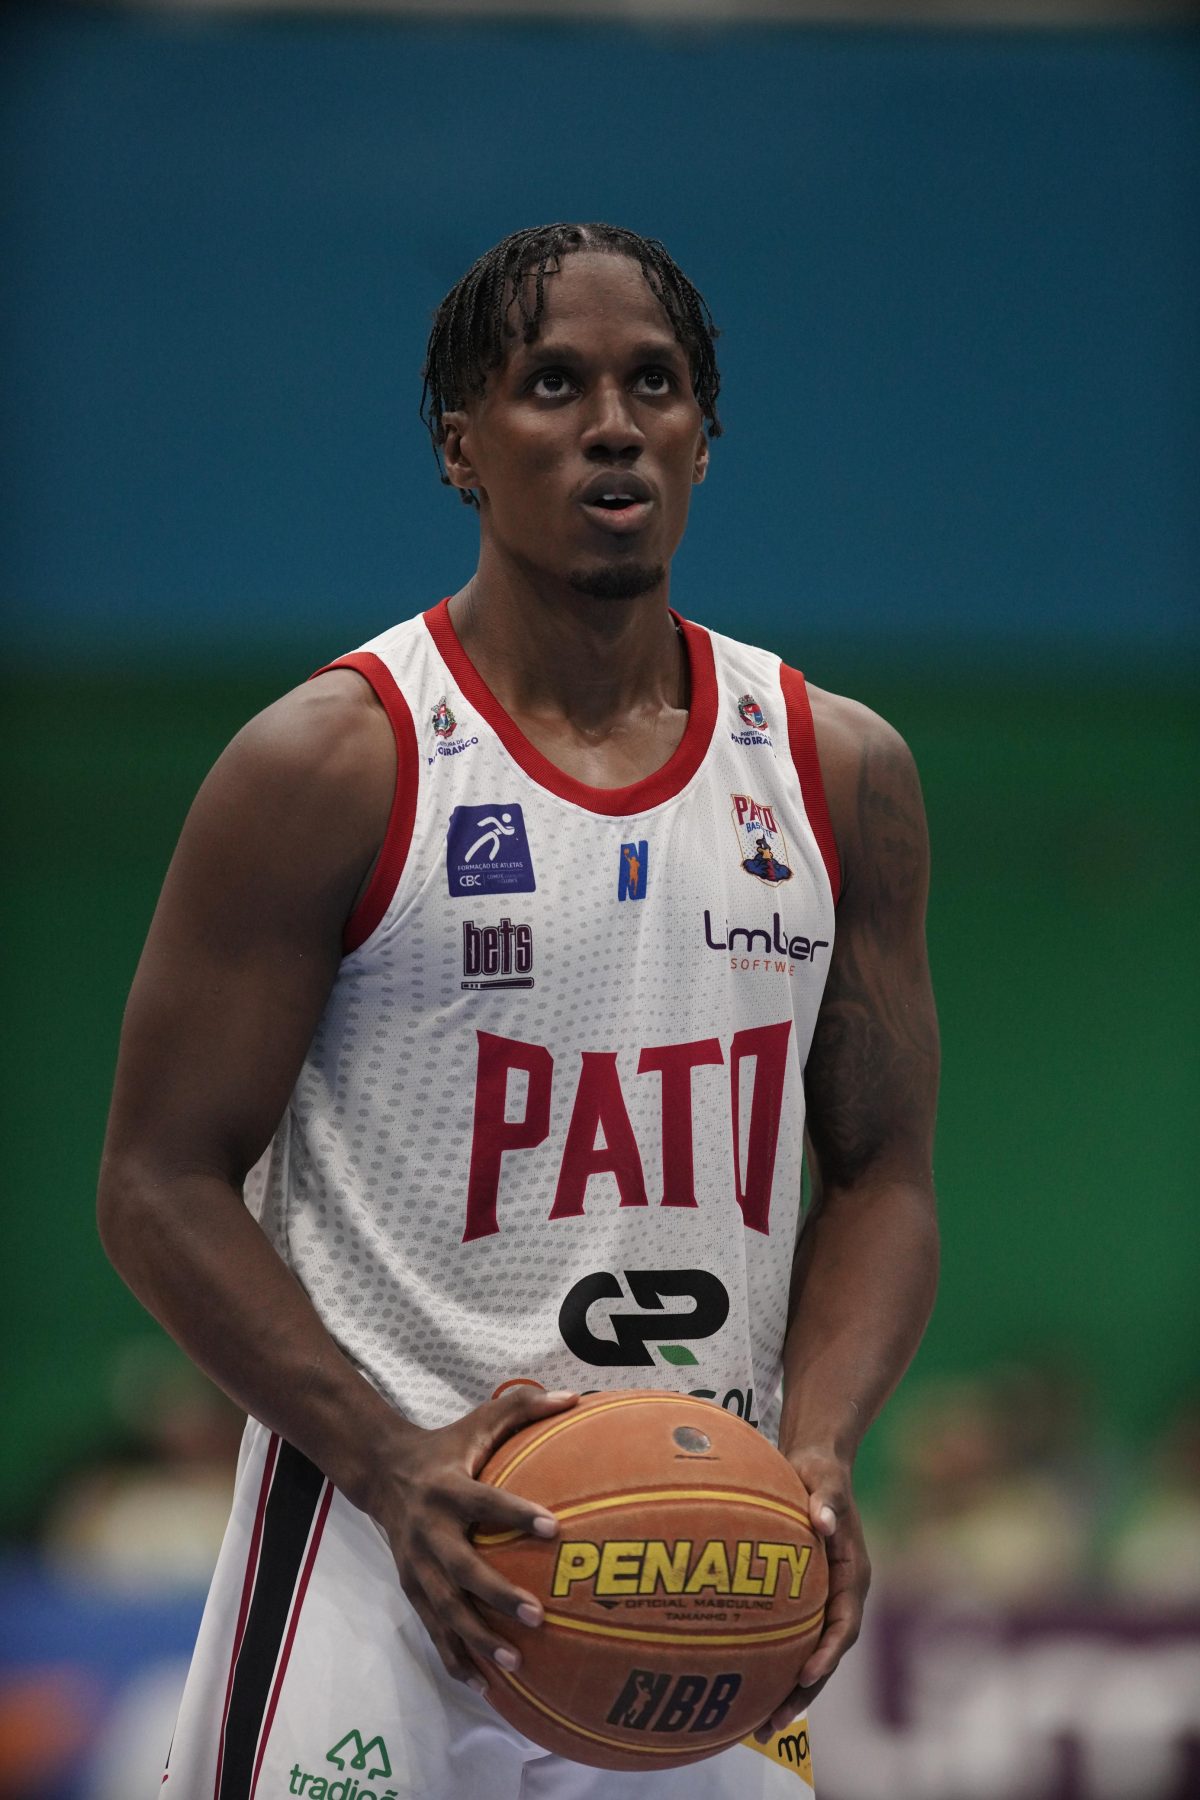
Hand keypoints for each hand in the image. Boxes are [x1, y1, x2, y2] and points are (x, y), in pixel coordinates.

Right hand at [366, 1385, 577, 1690]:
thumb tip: (573, 1396)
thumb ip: (522, 1406)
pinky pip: (433, 1628)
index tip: (555, 1526)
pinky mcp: (411, 1588)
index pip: (484, 1501)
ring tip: (516, 1664)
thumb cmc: (446, 1447)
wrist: (381, 1473)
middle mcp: (427, 1530)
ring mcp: (416, 1565)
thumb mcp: (478, 1421)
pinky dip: (454, 1658)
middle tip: (538, 1615)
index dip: (516, 1513)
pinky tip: (482, 1686)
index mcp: (446, 1488)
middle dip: (497, 1595)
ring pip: (445, 1609)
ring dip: (478, 1639)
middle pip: (461, 1569)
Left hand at [754, 1451, 869, 1739]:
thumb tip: (823, 1520)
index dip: (827, 1651)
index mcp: (852, 1575)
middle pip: (827, 1654)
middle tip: (773, 1724)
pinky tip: (748, 1689)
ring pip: (811, 1656)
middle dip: (804, 1692)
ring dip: (791, 1693)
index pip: (844, 1623)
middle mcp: (842, 1595)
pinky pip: (794, 1641)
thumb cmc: (820, 1474)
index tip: (807, 1673)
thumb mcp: (825, 1480)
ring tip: (759, 1729)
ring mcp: (824, 1601)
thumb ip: (826, 1500)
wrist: (817, 1467)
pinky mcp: (806, 1601)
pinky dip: (778, 1667)